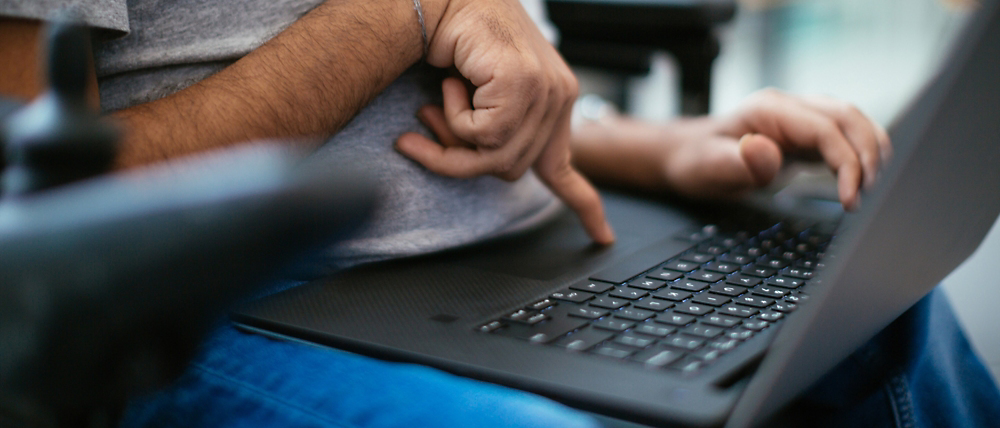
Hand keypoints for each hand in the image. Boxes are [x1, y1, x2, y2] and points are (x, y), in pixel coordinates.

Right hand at [394, 0, 613, 243]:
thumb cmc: (457, 40)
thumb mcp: (477, 97)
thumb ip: (490, 130)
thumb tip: (476, 160)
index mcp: (554, 102)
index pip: (566, 166)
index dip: (584, 206)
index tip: (603, 238)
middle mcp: (558, 98)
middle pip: (508, 170)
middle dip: (458, 159)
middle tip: (425, 129)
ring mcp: (545, 92)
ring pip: (493, 157)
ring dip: (450, 136)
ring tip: (434, 104)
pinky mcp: (526, 86)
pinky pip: (482, 134)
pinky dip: (453, 115)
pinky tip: (453, 82)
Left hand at [571, 89, 890, 210]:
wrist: (685, 155)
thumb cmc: (695, 162)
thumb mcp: (709, 167)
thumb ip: (739, 162)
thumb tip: (765, 151)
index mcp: (770, 109)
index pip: (825, 129)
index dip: (846, 162)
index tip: (850, 199)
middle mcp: (790, 106)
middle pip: (849, 117)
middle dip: (868, 154)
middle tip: (869, 196)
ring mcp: (800, 117)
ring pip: (853, 121)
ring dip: (871, 151)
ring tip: (873, 189)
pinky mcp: (805, 133)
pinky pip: (844, 136)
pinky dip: (861, 154)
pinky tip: (865, 180)